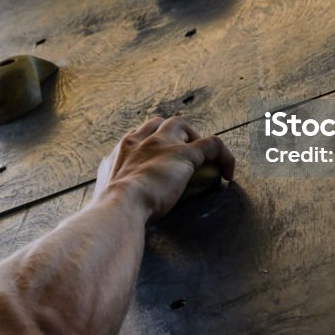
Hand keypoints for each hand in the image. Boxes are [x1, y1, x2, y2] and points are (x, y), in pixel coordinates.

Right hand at [94, 116, 235, 220]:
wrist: (119, 206)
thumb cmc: (111, 210)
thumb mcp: (106, 197)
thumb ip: (112, 196)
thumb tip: (114, 209)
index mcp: (120, 152)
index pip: (136, 136)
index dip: (149, 144)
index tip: (157, 161)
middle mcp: (139, 141)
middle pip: (158, 124)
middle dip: (170, 135)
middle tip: (181, 156)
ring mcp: (162, 144)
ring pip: (181, 125)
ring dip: (192, 138)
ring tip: (202, 158)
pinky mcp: (184, 154)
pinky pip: (212, 144)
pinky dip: (223, 156)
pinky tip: (228, 172)